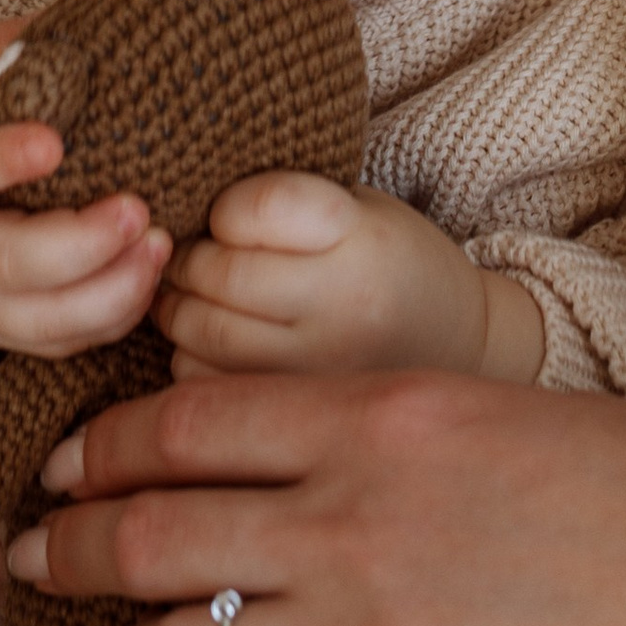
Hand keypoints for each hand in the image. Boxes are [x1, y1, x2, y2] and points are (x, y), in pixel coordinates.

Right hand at [0, 18, 170, 350]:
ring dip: (107, 293)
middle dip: (79, 245)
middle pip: (6, 261)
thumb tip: (61, 20)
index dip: (1, 159)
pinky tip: (147, 279)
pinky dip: (107, 321)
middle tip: (138, 210)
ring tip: (159, 247)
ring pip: (36, 320)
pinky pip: (54, 343)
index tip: (53, 143)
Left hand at [12, 373, 625, 625]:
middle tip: (31, 562)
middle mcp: (356, 522)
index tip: (69, 470)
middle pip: (151, 532)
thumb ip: (416, 442)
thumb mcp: (530, 420)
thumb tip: (341, 470)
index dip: (109, 450)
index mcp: (388, 420)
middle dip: (71, 548)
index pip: (191, 421)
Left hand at [157, 174, 544, 382]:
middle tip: (190, 260)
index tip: (226, 218)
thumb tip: (166, 215)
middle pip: (214, 275)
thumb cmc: (388, 260)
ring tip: (201, 301)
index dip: (222, 210)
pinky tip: (220, 350)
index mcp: (361, 235)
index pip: (252, 208)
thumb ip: (279, 202)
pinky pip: (202, 389)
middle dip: (186, 263)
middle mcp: (345, 305)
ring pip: (199, 334)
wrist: (459, 345)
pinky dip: (192, 364)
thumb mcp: (355, 206)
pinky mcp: (300, 422)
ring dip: (180, 312)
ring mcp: (321, 371)